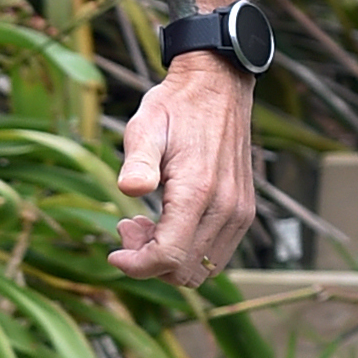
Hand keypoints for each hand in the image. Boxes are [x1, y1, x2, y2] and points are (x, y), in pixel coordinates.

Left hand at [110, 52, 255, 286]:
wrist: (217, 87)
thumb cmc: (174, 108)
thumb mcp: (145, 127)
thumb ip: (138, 161)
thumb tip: (130, 189)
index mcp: (198, 192)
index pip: (168, 257)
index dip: (137, 266)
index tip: (114, 251)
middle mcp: (226, 208)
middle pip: (183, 271)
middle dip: (149, 261)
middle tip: (128, 225)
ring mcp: (239, 213)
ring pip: (201, 269)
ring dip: (168, 257)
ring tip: (145, 222)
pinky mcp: (243, 212)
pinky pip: (214, 254)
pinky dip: (187, 250)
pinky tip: (166, 220)